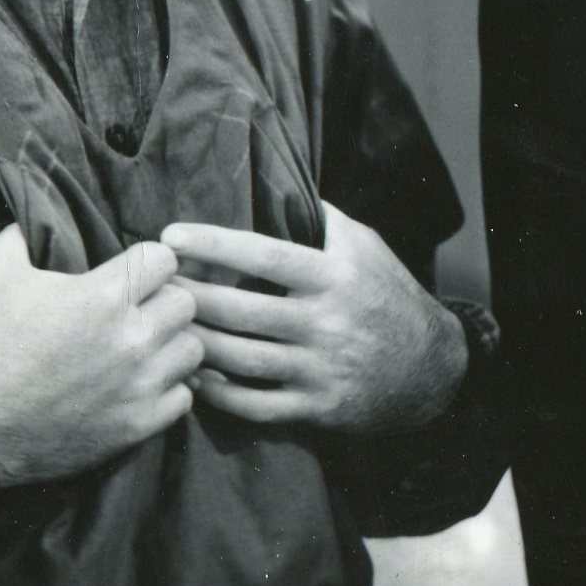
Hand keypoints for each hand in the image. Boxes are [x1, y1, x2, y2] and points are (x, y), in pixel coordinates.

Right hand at [0, 226, 202, 487]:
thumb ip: (21, 236)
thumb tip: (34, 215)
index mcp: (105, 296)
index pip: (165, 259)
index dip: (149, 261)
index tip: (133, 272)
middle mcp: (134, 337)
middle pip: (187, 301)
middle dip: (164, 299)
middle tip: (139, 310)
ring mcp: (142, 383)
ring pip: (193, 348)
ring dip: (171, 344)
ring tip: (144, 347)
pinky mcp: (142, 422)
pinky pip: (185, 396)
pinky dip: (168, 389)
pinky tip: (142, 384)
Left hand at [160, 200, 468, 435]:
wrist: (433, 369)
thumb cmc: (390, 296)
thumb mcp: (368, 247)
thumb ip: (323, 219)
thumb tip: (277, 178)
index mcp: (336, 277)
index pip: (263, 255)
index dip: (213, 244)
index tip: (171, 235)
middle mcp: (327, 322)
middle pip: (238, 309)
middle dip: (188, 296)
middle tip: (153, 286)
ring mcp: (321, 369)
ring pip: (238, 358)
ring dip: (194, 342)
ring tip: (163, 328)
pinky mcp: (318, 407)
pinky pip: (255, 404)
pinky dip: (218, 393)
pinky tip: (194, 375)